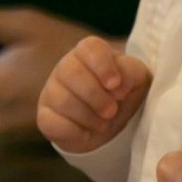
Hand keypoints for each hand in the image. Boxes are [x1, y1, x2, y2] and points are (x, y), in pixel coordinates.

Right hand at [38, 36, 152, 153]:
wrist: (110, 122)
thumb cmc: (123, 93)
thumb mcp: (137, 79)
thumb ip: (131, 73)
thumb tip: (117, 85)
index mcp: (89, 52)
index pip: (90, 47)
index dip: (103, 65)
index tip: (115, 85)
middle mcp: (66, 67)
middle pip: (72, 72)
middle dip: (96, 96)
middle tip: (112, 111)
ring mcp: (51, 91)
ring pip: (62, 100)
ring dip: (89, 117)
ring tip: (104, 123)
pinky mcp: (45, 116)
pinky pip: (50, 122)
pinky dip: (73, 132)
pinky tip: (87, 133)